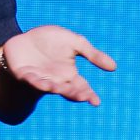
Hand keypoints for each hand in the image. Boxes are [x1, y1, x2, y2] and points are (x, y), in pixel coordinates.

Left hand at [0, 25, 114, 104]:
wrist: (27, 37)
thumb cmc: (51, 41)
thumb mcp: (75, 43)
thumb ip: (93, 54)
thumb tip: (114, 67)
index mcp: (69, 75)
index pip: (82, 87)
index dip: (89, 95)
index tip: (96, 102)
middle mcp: (56, 80)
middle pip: (67, 90)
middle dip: (74, 93)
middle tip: (82, 96)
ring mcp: (40, 79)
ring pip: (49, 87)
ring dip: (55, 88)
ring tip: (61, 88)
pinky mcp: (25, 74)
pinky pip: (31, 79)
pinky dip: (37, 81)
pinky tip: (43, 83)